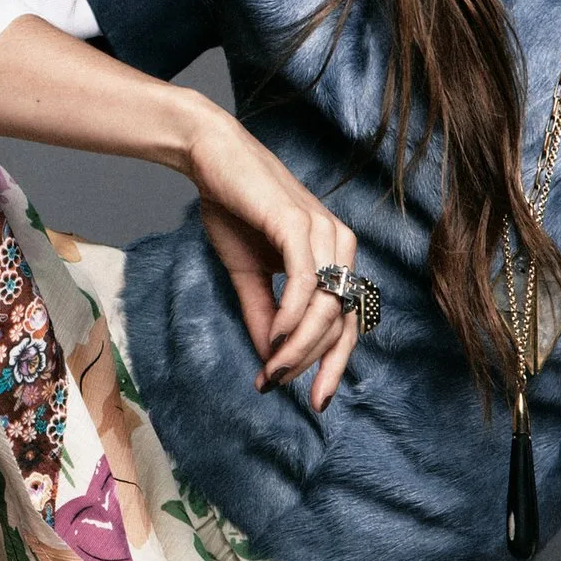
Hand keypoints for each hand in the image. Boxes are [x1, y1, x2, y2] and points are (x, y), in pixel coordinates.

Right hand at [184, 110, 360, 410]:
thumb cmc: (234, 210)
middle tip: (278, 384)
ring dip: (300, 346)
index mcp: (336, 256)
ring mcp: (324, 232)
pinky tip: (274, 338)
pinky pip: (306, 282)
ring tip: (272, 368)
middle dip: (312, 362)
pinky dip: (293, 316)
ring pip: (328, 307)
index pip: (349, 322)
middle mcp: (340, 244)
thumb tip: (271, 363)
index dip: (334, 365)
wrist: (212, 160)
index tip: (314, 400)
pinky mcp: (299, 223)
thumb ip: (265, 316)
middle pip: (342, 321)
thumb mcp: (250, 275)